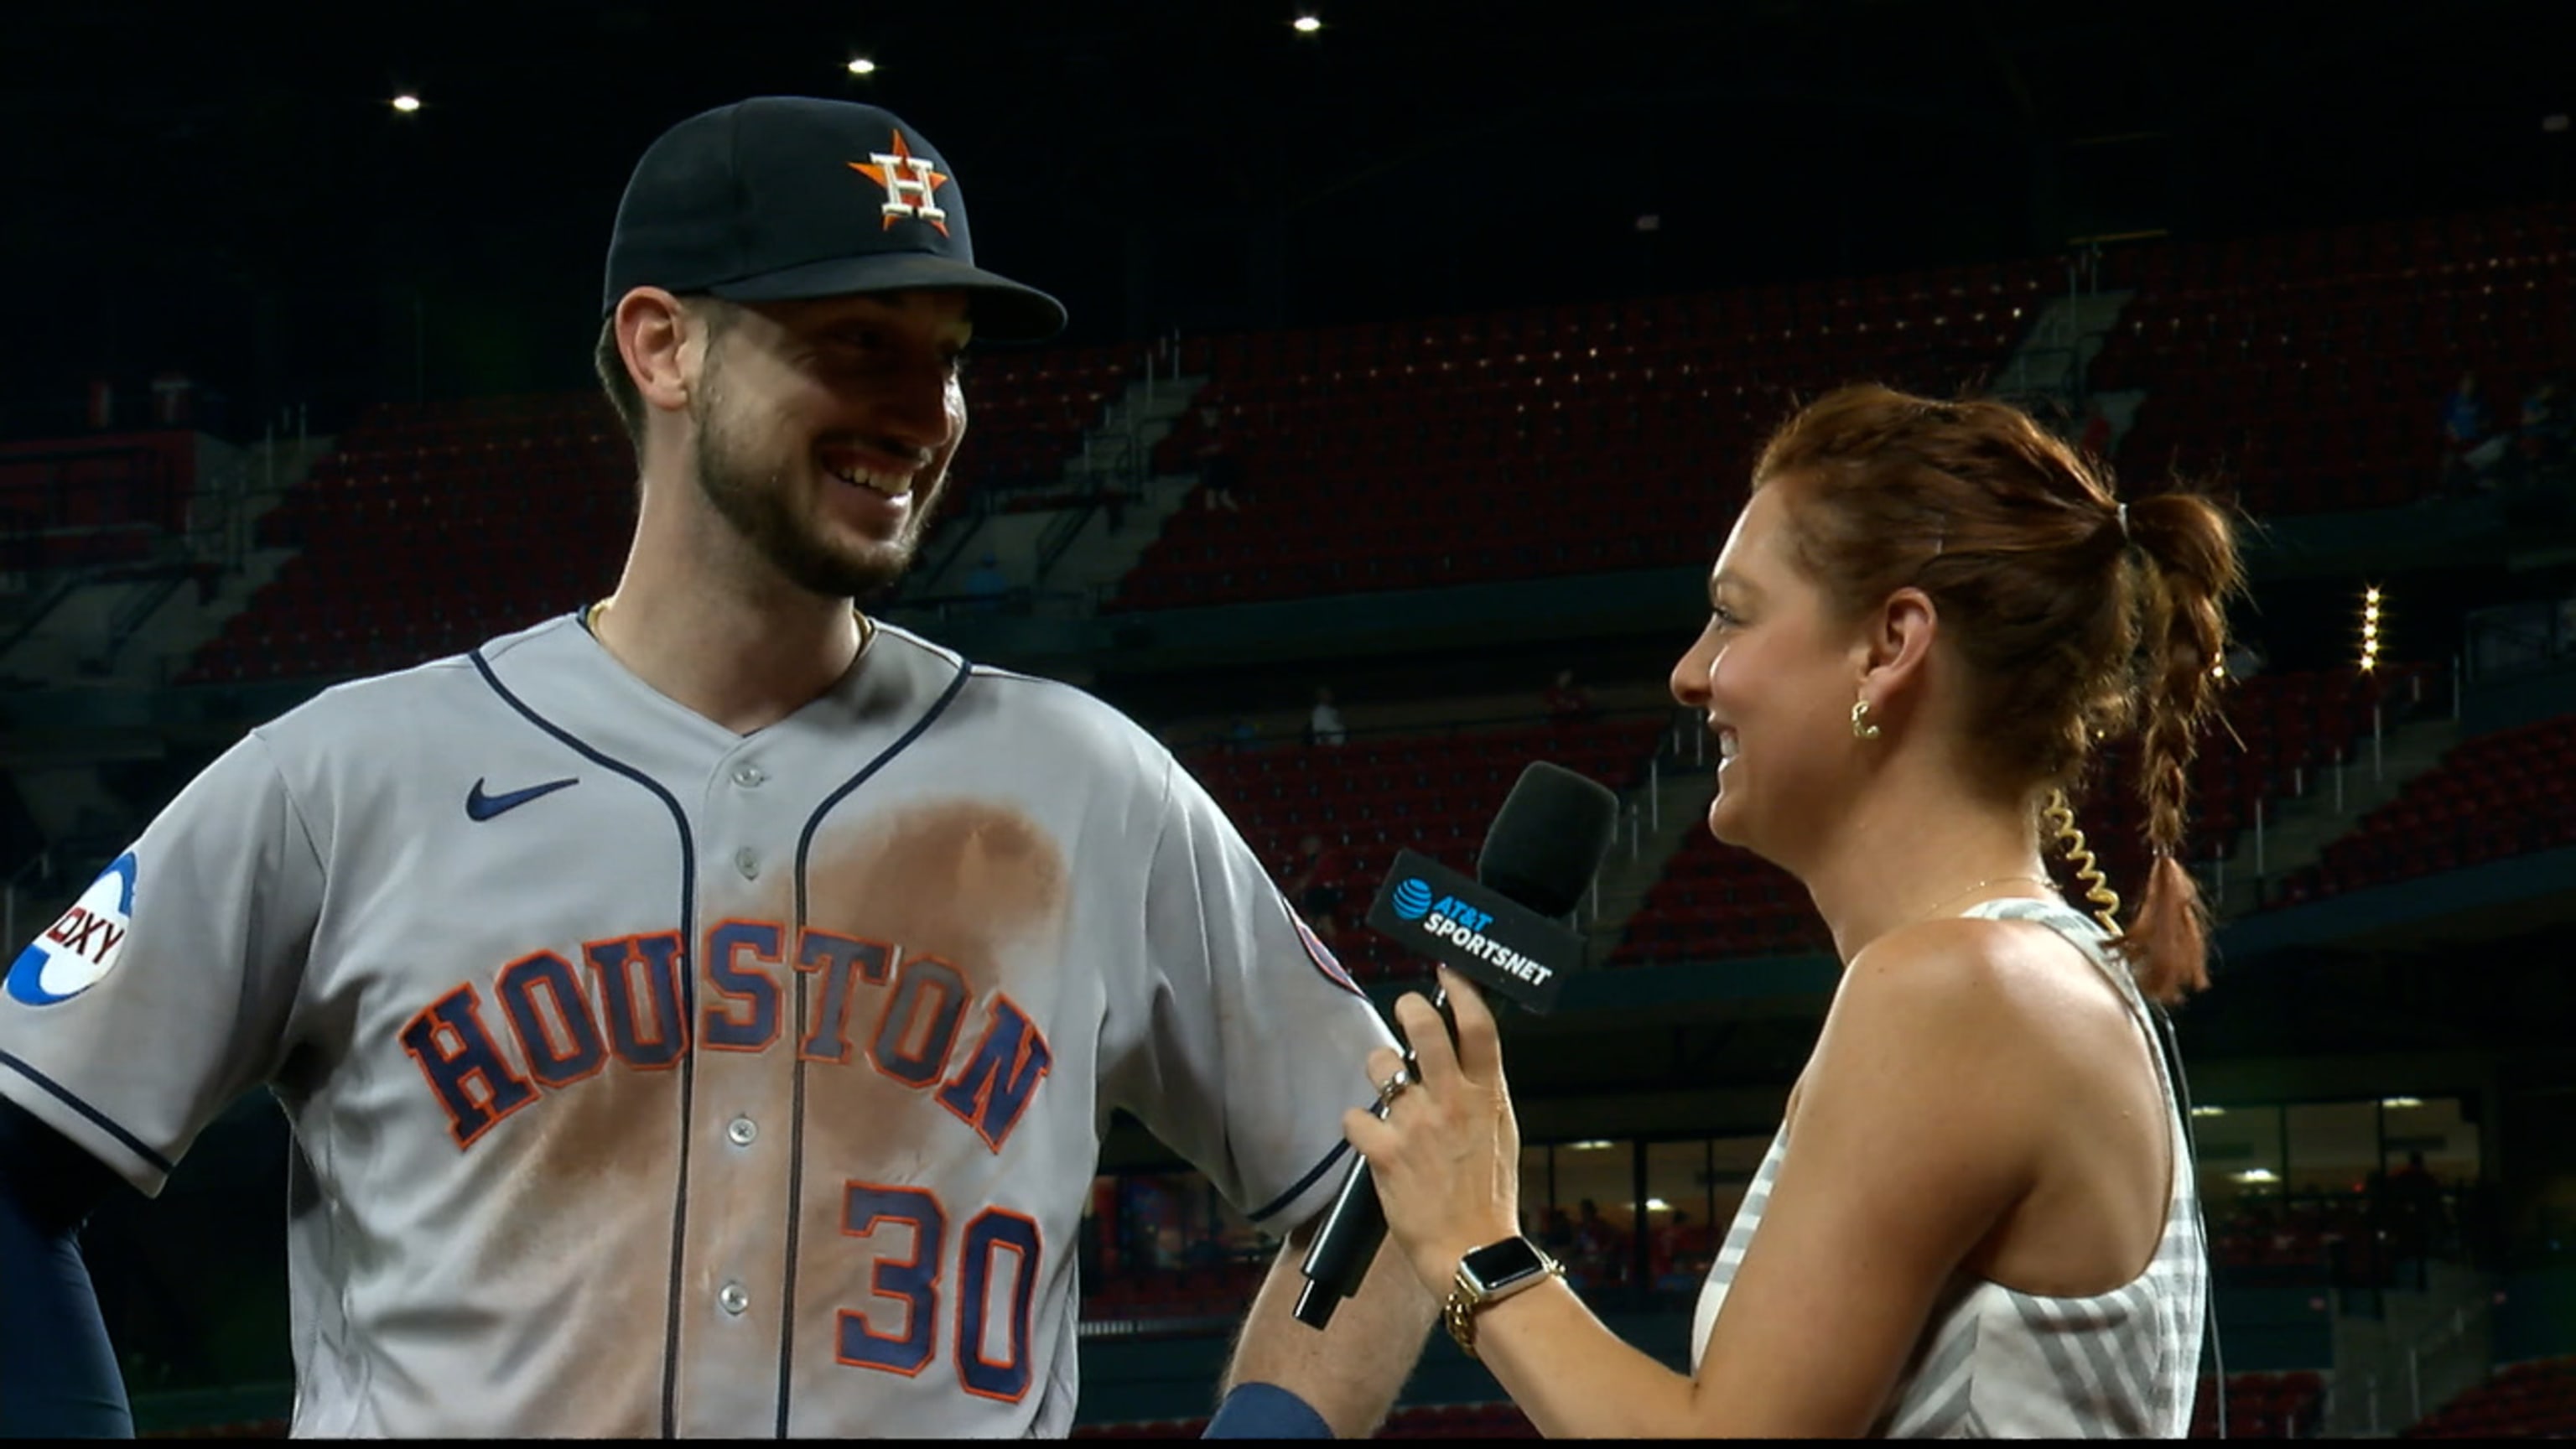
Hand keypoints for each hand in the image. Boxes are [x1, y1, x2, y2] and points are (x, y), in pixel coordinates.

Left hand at [1341, 966, 1522, 1298]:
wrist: (1472, 1251)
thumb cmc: (1488, 1195)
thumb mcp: (1501, 1134)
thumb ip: (1482, 1094)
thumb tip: (1465, 1062)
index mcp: (1488, 1097)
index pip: (1479, 1028)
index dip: (1462, 991)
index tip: (1448, 974)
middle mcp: (1453, 1103)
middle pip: (1426, 1029)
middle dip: (1411, 1008)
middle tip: (1406, 1007)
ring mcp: (1417, 1126)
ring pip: (1382, 1066)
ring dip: (1379, 1069)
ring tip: (1386, 1089)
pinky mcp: (1386, 1153)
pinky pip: (1355, 1118)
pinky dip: (1358, 1126)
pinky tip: (1370, 1139)